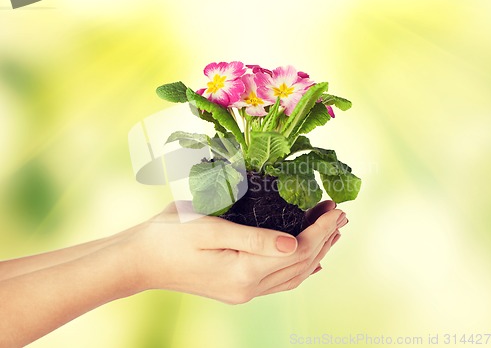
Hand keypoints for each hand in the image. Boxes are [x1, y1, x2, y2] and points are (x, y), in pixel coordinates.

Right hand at [124, 200, 347, 303]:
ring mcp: (243, 292)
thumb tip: (294, 243)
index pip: (298, 250)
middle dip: (324, 238)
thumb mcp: (209, 229)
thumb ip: (254, 238)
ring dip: (316, 252)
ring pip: (294, 275)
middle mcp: (248, 288)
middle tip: (340, 213)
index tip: (337, 208)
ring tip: (332, 231)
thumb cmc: (169, 236)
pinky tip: (310, 260)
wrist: (141, 260)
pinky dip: (299, 268)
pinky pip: (279, 281)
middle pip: (301, 264)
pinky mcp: (237, 288)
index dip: (321, 229)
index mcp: (243, 272)